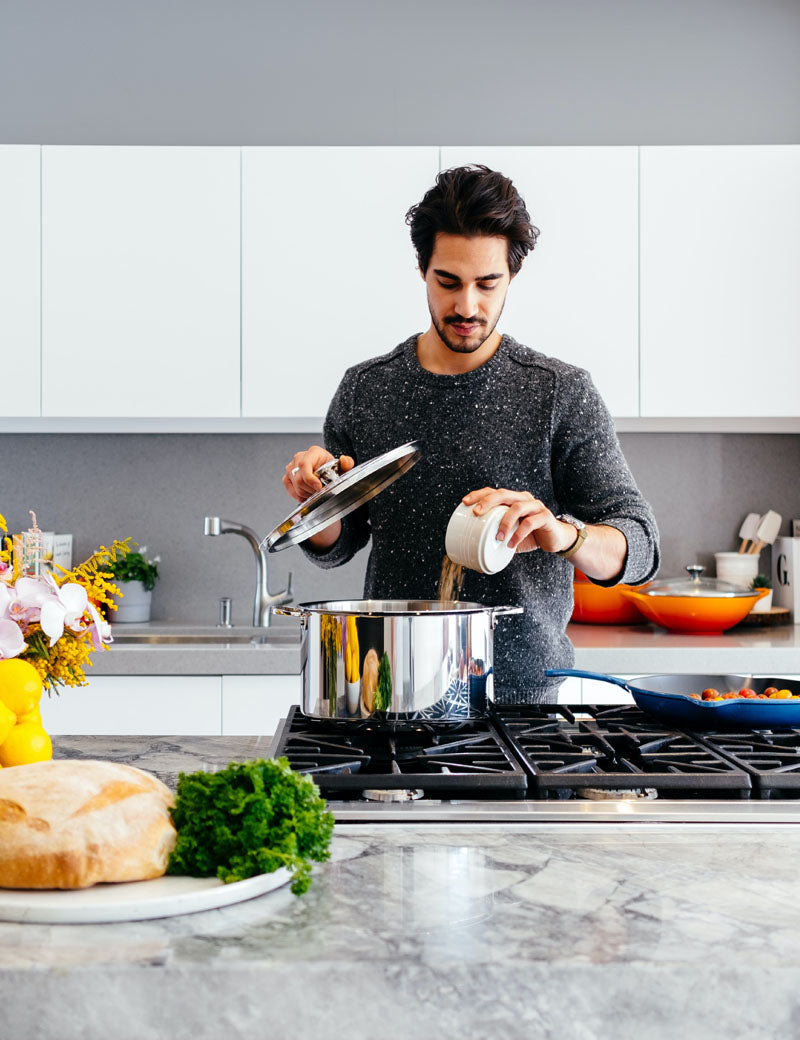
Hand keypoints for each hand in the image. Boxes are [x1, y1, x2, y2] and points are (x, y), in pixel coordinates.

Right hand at [282, 446, 354, 502]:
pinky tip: (308, 494)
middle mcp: (299, 458)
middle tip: (321, 492)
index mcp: (313, 452)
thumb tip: (344, 460)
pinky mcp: (287, 478)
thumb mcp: (341, 466)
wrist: (324, 470)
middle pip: (299, 479)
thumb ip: (347, 463)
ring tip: (316, 493)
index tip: (319, 487)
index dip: (310, 478)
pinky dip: (300, 496)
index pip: (304, 465)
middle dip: (311, 489)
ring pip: (296, 486)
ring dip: (307, 493)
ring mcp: (291, 468)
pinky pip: (291, 490)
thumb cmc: (331, 467)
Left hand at [461, 488, 577, 554]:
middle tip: (476, 513)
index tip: (465, 502)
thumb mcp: (510, 536)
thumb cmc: (530, 536)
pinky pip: (531, 522)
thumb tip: (475, 557)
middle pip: (504, 494)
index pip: (493, 492)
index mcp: (513, 500)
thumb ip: (496, 539)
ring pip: (517, 507)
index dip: (479, 495)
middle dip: (488, 501)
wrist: (556, 540)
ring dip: (504, 522)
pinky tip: (512, 544)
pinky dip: (519, 533)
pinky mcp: (545, 517)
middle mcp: (524, 499)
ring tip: (497, 537)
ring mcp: (535, 506)